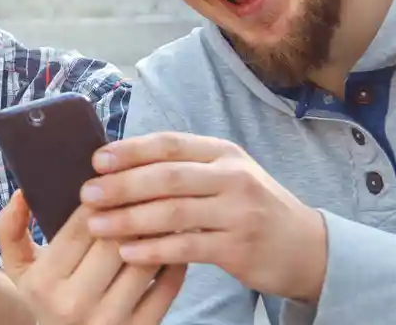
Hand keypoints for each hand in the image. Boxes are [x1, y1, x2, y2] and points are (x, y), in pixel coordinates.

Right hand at [0, 192, 183, 324]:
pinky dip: (174, 261)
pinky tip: (171, 243)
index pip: (81, 226)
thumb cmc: (45, 298)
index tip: (114, 180)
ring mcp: (109, 321)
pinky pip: (167, 286)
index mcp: (43, 282)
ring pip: (144, 260)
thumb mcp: (18, 268)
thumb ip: (10, 228)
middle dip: (132, 210)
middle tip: (145, 189)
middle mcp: (74, 304)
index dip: (103, 197)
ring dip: (158, 231)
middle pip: (115, 241)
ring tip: (161, 209)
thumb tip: (22, 192)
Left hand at [80, 132, 328, 301]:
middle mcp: (233, 177)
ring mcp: (239, 212)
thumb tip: (121, 166)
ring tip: (96, 225)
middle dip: (122, 185)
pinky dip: (153, 249)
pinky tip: (127, 252)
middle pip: (167, 176)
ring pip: (173, 211)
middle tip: (88, 194)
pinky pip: (186, 247)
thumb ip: (184, 169)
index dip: (130, 150)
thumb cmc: (253, 209)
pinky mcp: (239, 247)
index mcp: (224, 153)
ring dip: (129, 218)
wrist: (307, 247)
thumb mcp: (227, 176)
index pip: (170, 144)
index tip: (96, 160)